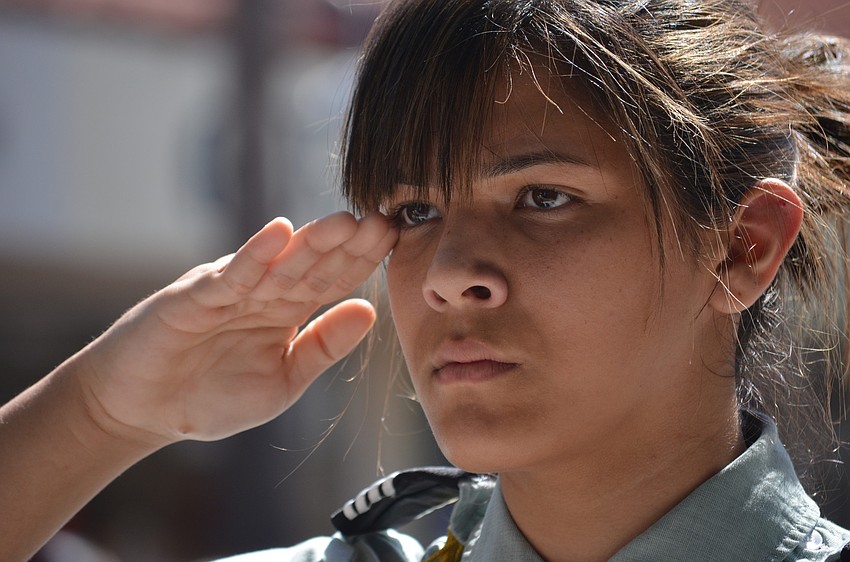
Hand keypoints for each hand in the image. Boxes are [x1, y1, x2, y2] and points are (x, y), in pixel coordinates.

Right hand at [75, 211, 396, 445]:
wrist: (143, 409)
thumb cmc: (211, 397)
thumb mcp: (283, 380)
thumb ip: (322, 346)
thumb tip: (370, 310)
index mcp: (288, 310)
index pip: (333, 280)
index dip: (363, 261)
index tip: (399, 240)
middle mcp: (264, 292)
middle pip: (312, 263)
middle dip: (347, 244)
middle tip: (385, 221)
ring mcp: (231, 290)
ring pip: (278, 262)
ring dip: (311, 242)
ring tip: (345, 222)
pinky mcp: (195, 296)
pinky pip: (230, 274)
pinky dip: (254, 254)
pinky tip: (279, 234)